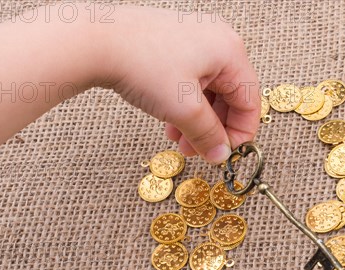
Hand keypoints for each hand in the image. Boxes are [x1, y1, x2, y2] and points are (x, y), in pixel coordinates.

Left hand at [102, 6, 260, 163]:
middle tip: (198, 152)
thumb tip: (222, 155)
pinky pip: (191, 80)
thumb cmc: (142, 64)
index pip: (250, 101)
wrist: (94, 40)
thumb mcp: (184, 110)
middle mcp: (218, 40)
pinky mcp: (175, 42)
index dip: (240, 133)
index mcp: (230, 51)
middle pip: (230, 96)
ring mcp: (195, 38)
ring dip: (197, 121)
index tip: (225, 154)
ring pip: (209, 91)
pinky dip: (184, 105)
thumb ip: (209, 136)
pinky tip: (169, 122)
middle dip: (214, 129)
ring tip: (179, 141)